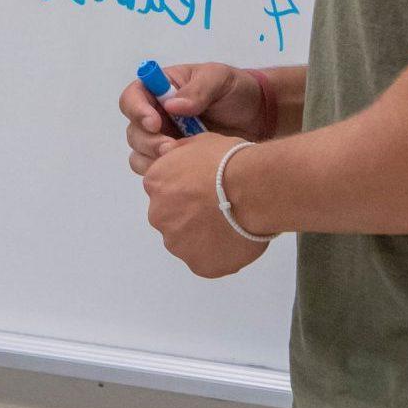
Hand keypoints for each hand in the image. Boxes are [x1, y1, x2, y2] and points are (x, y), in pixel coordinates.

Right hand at [119, 61, 281, 175]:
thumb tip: (172, 105)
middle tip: (171, 147)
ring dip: (155, 161)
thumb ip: (198, 89)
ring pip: (140, 155)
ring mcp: (164, 140)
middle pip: (134, 132)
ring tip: (183, 161)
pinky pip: (157, 172)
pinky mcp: (175, 161)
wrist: (258, 118)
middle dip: (148, 142)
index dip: (137, 111)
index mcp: (160, 90)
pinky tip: (189, 172)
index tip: (155, 123)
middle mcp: (156, 116)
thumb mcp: (220, 78)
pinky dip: (166, 174)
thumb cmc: (236, 91)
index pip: (132, 98)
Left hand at [142, 134, 271, 277]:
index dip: (188, 191)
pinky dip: (220, 255)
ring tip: (232, 225)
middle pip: (173, 218)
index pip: (164, 191)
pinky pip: (207, 262)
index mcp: (156, 183)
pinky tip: (236, 240)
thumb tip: (172, 153)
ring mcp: (177, 244)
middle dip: (192, 216)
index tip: (206, 190)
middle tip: (221, 209)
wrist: (252, 189)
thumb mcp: (199, 142)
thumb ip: (180, 153)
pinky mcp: (199, 265)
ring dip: (204, 237)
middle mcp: (158, 215)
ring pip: (188, 242)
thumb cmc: (229, 161)